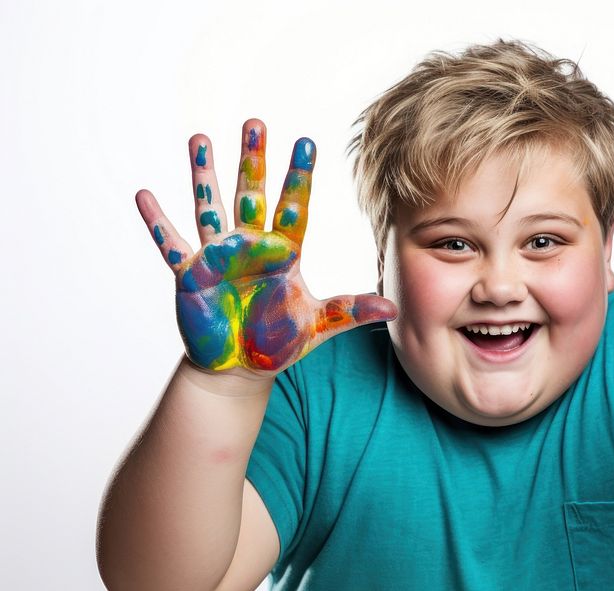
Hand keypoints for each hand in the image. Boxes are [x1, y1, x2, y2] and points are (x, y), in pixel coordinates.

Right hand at [136, 119, 396, 377]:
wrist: (239, 369)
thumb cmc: (277, 343)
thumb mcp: (318, 326)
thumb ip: (351, 312)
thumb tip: (393, 309)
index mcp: (282, 254)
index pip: (293, 207)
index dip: (298, 177)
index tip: (306, 142)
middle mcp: (249, 247)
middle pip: (251, 195)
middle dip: (253, 160)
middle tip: (255, 122)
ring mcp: (218, 257)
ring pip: (210, 208)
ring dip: (205, 176)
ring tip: (200, 138)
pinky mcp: (190, 275)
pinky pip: (172, 244)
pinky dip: (158, 223)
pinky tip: (144, 195)